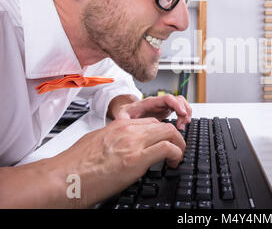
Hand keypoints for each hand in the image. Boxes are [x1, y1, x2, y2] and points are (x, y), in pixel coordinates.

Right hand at [54, 117, 184, 206]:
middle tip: (176, 150)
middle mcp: (127, 130)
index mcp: (118, 126)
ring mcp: (133, 143)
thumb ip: (113, 140)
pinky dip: (176, 154)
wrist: (64, 178)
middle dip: (175, 137)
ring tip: (177, 157)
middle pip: (163, 124)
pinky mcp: (136, 159)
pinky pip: (167, 148)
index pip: (150, 121)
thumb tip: (122, 147)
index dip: (161, 132)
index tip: (165, 141)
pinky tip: (173, 162)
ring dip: (179, 145)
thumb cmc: (73, 165)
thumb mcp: (96, 142)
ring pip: (169, 132)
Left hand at [113, 94, 191, 129]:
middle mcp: (159, 102)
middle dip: (183, 111)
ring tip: (183, 125)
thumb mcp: (122, 118)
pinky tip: (182, 124)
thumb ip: (124, 120)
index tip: (181, 113)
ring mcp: (164, 106)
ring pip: (181, 103)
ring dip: (186, 113)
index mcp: (150, 102)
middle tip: (181, 124)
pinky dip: (185, 115)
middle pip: (177, 99)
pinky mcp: (166, 111)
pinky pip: (180, 109)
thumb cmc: (126, 115)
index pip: (167, 98)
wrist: (126, 113)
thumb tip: (128, 125)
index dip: (176, 105)